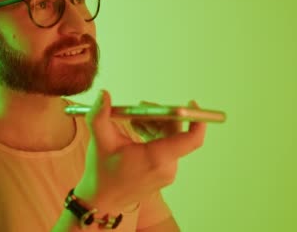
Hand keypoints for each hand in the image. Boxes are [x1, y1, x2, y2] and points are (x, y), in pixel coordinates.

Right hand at [75, 90, 206, 211]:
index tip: (192, 103)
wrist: (102, 202)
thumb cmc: (102, 174)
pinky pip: (167, 148)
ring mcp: (167, 172)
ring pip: (171, 139)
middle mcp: (167, 167)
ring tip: (134, 119)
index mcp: (156, 158)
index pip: (191, 139)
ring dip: (155, 124)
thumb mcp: (100, 142)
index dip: (197, 119)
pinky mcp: (164, 173)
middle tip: (141, 106)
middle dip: (160, 115)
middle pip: (176, 132)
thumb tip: (102, 95)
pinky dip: (155, 135)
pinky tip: (138, 128)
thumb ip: (99, 115)